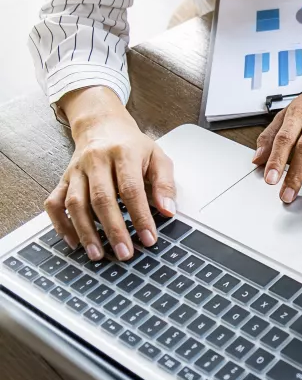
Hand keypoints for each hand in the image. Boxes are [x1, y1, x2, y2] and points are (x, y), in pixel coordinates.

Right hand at [46, 87, 175, 261]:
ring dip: (85, 231)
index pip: (131, 189)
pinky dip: (60, 223)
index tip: (148, 238)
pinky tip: (73, 241)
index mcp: (123, 154)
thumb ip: (165, 184)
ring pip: (75, 203)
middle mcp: (96, 161)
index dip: (140, 216)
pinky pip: (54, 203)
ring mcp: (76, 171)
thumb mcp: (158, 157)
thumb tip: (168, 210)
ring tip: (98, 254)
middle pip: (102, 199)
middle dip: (113, 229)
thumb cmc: (132, 145)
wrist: (102, 125)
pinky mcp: (63, 179)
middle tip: (124, 253)